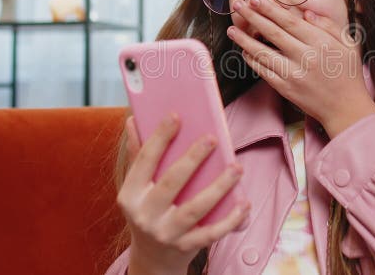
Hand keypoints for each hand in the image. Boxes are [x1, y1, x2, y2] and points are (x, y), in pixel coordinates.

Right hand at [117, 114, 250, 274]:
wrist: (152, 258)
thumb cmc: (149, 212)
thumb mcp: (137, 188)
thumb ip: (138, 155)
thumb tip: (133, 121)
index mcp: (130, 195)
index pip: (144, 161)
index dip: (159, 137)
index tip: (176, 116)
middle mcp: (145, 215)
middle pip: (171, 182)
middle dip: (192, 159)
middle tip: (212, 138)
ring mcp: (166, 233)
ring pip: (195, 208)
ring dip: (219, 187)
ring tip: (237, 167)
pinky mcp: (186, 247)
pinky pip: (211, 233)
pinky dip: (230, 219)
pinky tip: (244, 203)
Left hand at [227, 0, 374, 136]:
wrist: (346, 109)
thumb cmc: (348, 74)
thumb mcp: (348, 44)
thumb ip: (328, 25)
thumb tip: (305, 12)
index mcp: (321, 43)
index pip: (290, 22)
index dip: (270, 10)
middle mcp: (305, 57)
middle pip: (273, 33)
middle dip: (253, 17)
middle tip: (238, 5)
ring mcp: (293, 74)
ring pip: (263, 53)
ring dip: (244, 40)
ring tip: (232, 29)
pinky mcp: (285, 89)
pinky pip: (264, 72)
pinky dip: (252, 60)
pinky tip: (243, 51)